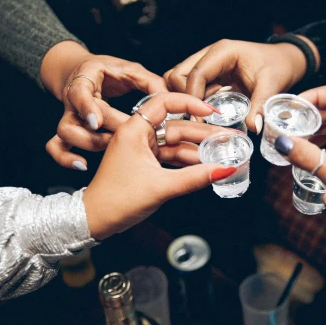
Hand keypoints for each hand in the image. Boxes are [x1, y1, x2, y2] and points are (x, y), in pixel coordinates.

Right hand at [41, 42, 168, 169]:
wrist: (86, 71)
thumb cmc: (112, 71)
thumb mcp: (132, 70)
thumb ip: (150, 83)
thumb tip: (168, 100)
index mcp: (86, 79)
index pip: (80, 93)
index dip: (87, 108)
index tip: (97, 122)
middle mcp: (72, 98)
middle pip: (77, 119)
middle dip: (101, 134)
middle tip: (125, 141)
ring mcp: (68, 115)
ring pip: (64, 134)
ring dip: (87, 145)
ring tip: (110, 151)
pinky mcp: (68, 129)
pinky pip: (56, 146)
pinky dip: (65, 158)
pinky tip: (83, 165)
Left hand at [82, 92, 237, 239]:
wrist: (94, 221)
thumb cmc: (116, 200)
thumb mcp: (160, 187)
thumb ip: (195, 178)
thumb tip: (225, 170)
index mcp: (134, 130)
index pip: (164, 103)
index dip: (190, 104)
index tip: (211, 111)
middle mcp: (138, 136)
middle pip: (178, 126)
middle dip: (205, 133)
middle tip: (231, 137)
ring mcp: (143, 150)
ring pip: (178, 144)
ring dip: (201, 150)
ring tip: (226, 153)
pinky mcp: (146, 164)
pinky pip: (173, 157)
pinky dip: (190, 162)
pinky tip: (209, 166)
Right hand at [164, 38, 316, 133]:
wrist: (285, 60)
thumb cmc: (279, 66)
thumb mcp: (272, 85)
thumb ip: (261, 105)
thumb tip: (253, 128)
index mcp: (223, 52)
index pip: (196, 73)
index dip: (193, 97)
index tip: (199, 120)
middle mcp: (209, 55)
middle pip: (177, 74)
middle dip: (184, 98)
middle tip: (200, 118)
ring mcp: (206, 64)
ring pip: (177, 80)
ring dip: (186, 99)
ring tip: (205, 114)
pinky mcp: (207, 74)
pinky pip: (188, 87)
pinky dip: (193, 101)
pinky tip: (209, 112)